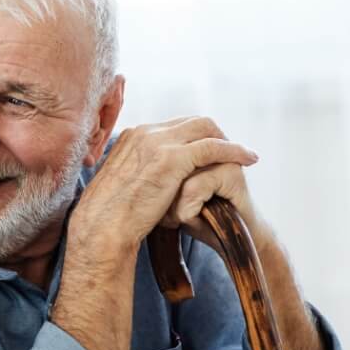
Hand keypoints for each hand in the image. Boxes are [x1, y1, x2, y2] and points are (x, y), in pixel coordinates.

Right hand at [70, 116, 258, 256]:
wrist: (101, 228)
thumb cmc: (108, 217)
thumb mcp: (121, 186)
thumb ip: (137, 174)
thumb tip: (147, 179)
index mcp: (132, 137)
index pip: (174, 126)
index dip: (196, 137)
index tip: (210, 151)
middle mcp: (145, 133)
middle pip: (192, 121)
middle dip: (216, 134)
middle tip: (232, 151)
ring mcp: (157, 143)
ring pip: (205, 128)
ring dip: (228, 140)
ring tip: (245, 155)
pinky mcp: (172, 159)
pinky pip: (213, 147)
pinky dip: (233, 150)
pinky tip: (248, 159)